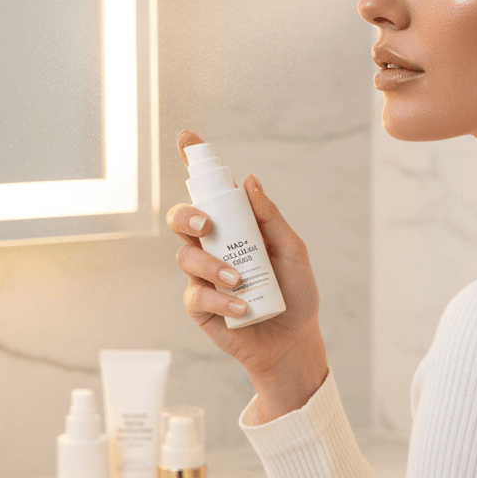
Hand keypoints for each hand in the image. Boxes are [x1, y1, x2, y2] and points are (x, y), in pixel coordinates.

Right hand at [166, 131, 328, 420]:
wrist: (294, 340)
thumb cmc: (295, 292)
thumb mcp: (293, 251)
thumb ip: (270, 218)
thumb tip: (248, 180)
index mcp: (235, 226)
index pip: (210, 190)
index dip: (195, 162)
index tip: (187, 137)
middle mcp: (213, 246)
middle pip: (181, 219)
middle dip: (187, 215)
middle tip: (207, 224)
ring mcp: (203, 275)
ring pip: (186, 257)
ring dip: (213, 267)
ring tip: (241, 282)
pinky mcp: (199, 306)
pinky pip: (196, 295)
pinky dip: (220, 300)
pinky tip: (242, 309)